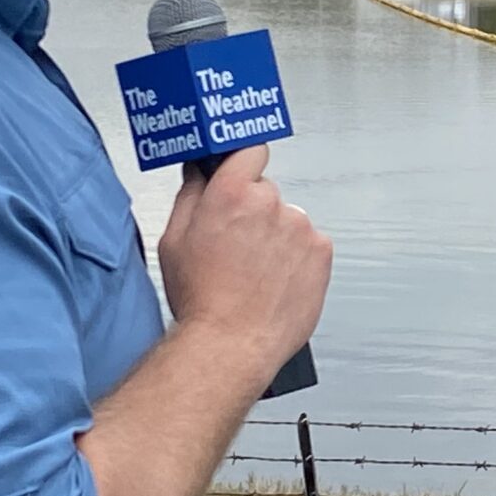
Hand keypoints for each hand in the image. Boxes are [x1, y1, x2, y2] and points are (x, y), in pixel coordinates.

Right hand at [156, 147, 331, 395]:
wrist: (231, 344)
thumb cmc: (201, 299)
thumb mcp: (173, 240)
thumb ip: (190, 195)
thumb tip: (199, 172)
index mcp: (231, 193)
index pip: (249, 151)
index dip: (243, 164)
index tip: (241, 172)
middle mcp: (270, 203)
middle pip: (267, 192)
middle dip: (254, 212)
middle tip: (238, 246)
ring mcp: (300, 227)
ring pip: (288, 221)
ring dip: (277, 237)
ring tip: (257, 272)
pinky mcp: (322, 251)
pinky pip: (309, 244)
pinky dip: (297, 258)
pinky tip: (276, 281)